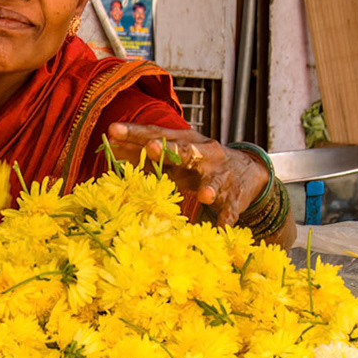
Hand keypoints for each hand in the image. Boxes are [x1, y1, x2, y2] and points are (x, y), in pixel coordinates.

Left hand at [105, 124, 274, 225]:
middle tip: (151, 148)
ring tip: (205, 195)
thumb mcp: (174, 156)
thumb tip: (111, 143)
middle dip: (169, 150)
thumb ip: (146, 153)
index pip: (157, 134)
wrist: (247, 171)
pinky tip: (222, 226)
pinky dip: (227, 217)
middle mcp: (204, 154)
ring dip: (209, 188)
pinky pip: (230, 208)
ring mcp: (221, 176)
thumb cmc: (198, 164)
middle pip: (185, 151)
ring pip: (213, 181)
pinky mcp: (234, 197)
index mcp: (185, 141)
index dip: (136, 133)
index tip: (113, 130)